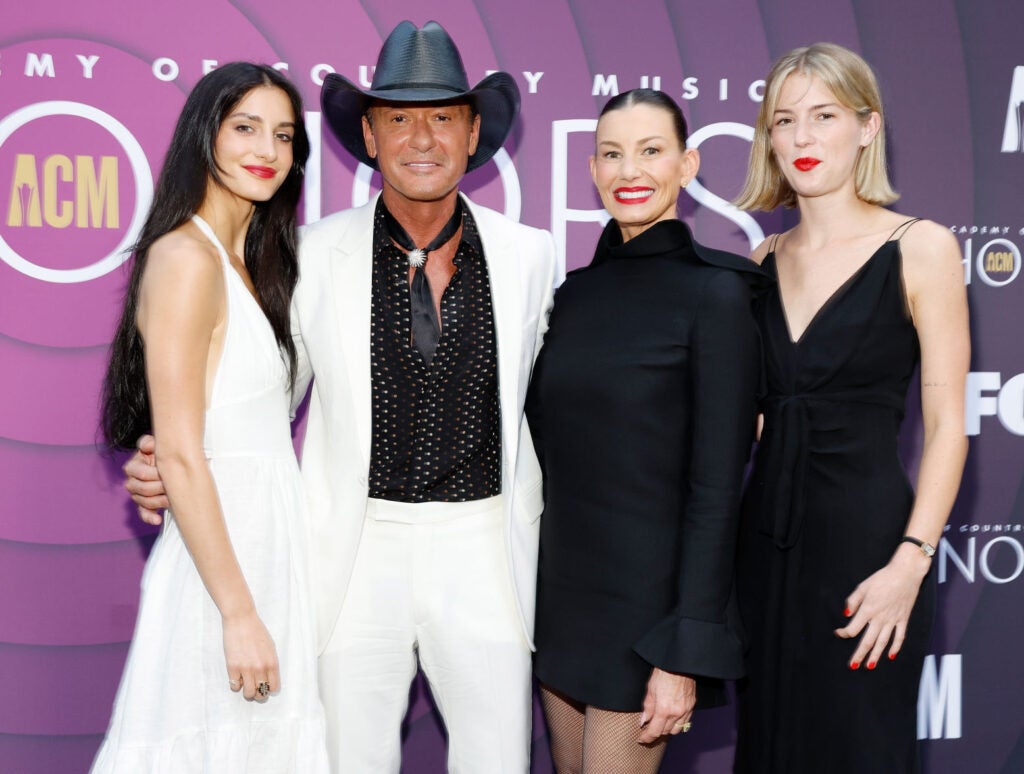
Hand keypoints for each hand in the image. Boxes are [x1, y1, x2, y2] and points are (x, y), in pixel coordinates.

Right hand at [124, 434, 167, 524]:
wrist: (170, 463)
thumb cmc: (163, 453)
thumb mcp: (157, 444)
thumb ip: (150, 442)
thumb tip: (147, 446)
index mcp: (133, 465)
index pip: (139, 473)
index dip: (154, 474)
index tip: (166, 473)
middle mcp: (132, 480)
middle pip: (143, 489)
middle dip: (159, 488)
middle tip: (173, 486)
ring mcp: (137, 494)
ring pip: (144, 501)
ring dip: (159, 501)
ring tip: (172, 499)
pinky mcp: (144, 504)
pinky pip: (143, 513)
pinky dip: (149, 517)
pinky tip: (157, 520)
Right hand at [223, 609, 279, 700]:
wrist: (241, 620)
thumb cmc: (256, 631)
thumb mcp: (270, 647)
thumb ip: (270, 663)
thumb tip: (268, 677)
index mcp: (272, 663)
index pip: (274, 687)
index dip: (269, 689)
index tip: (266, 686)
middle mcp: (260, 668)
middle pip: (261, 694)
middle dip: (258, 693)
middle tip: (255, 687)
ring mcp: (246, 668)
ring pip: (248, 694)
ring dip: (247, 691)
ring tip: (245, 683)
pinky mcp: (233, 667)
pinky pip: (235, 686)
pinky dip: (236, 684)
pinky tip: (237, 676)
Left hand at [638, 668, 696, 742]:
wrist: (678, 663)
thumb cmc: (663, 673)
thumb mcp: (650, 689)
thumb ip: (647, 708)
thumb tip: (643, 721)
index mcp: (664, 709)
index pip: (655, 731)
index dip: (647, 737)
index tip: (642, 738)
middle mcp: (677, 713)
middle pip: (665, 732)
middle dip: (656, 732)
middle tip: (648, 729)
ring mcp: (686, 710)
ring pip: (677, 730)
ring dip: (667, 729)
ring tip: (660, 724)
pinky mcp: (692, 705)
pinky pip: (686, 721)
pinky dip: (678, 723)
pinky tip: (672, 719)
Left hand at [834, 543, 929, 668]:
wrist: (905, 574)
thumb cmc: (882, 578)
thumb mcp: (863, 586)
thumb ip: (853, 601)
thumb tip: (846, 614)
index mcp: (868, 609)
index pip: (853, 628)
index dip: (844, 633)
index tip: (838, 633)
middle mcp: (880, 618)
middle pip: (868, 641)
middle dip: (859, 654)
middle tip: (853, 665)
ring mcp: (893, 620)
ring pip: (883, 642)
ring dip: (876, 655)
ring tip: (870, 665)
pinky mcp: (903, 619)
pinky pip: (899, 637)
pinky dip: (895, 647)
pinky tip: (890, 656)